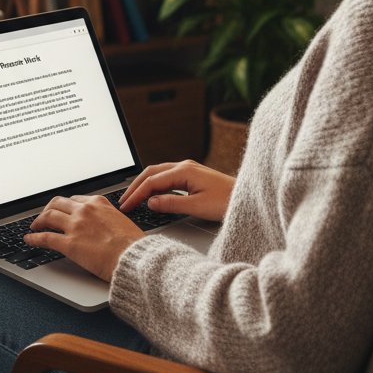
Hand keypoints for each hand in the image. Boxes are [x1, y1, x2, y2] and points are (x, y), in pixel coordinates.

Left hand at [24, 194, 143, 281]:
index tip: (62, 210)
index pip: (75, 199)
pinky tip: (29, 239)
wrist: (134, 257)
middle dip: (48, 209)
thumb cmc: (133, 244)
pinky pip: (46, 237)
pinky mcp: (69, 243)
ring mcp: (76, 226)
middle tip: (44, 216)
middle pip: (58, 203)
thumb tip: (102, 225)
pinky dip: (34, 238)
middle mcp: (85, 210)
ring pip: (49, 216)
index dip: (65, 206)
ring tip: (35, 226)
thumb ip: (107, 218)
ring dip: (38, 221)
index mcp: (98, 203)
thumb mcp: (121, 221)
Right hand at [118, 160, 235, 222]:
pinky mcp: (193, 175)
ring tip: (133, 198)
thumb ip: (171, 203)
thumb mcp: (197, 207)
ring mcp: (189, 169)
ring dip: (144, 185)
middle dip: (135, 187)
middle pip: (151, 173)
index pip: (152, 182)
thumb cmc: (227, 202)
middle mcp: (185, 166)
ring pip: (159, 173)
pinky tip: (152, 194)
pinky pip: (168, 177)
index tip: (126, 206)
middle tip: (123, 201)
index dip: (136, 194)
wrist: (248, 199)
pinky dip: (155, 185)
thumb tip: (150, 202)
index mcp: (184, 171)